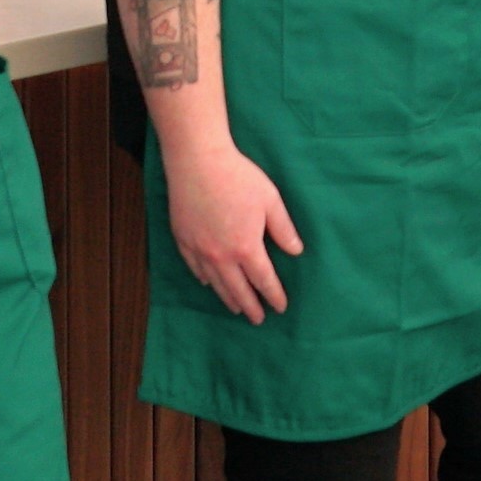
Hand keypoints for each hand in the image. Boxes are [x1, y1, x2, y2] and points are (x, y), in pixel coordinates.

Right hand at [164, 140, 302, 322]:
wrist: (198, 160)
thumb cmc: (238, 177)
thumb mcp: (270, 200)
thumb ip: (283, 229)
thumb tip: (296, 252)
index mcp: (246, 247)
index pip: (263, 280)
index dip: (273, 295)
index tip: (280, 307)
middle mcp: (221, 256)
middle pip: (238, 289)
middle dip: (250, 306)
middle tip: (258, 319)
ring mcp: (199, 249)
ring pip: (215, 283)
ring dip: (227, 298)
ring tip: (235, 308)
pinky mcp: (183, 239)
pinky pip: (194, 267)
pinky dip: (204, 279)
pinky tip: (208, 283)